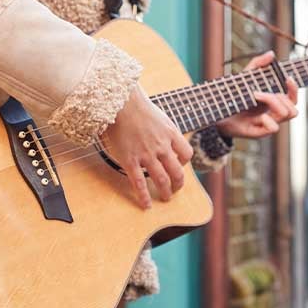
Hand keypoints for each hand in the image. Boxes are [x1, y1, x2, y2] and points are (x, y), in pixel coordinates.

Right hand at [102, 86, 193, 208]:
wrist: (121, 102)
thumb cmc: (138, 107)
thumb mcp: (160, 116)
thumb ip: (165, 130)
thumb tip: (166, 138)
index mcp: (171, 134)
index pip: (186, 154)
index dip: (184, 163)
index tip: (178, 166)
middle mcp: (161, 146)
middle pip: (177, 172)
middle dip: (178, 184)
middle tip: (175, 190)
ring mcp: (146, 154)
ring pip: (161, 179)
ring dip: (165, 192)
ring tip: (165, 198)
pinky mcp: (130, 160)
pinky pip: (139, 183)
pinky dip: (144, 196)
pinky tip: (146, 205)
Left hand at [216, 51, 298, 138]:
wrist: (217, 111)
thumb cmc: (234, 95)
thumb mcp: (245, 77)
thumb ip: (258, 64)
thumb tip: (271, 54)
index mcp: (273, 103)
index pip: (293, 98)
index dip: (294, 89)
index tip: (287, 78)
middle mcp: (273, 114)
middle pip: (293, 109)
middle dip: (281, 97)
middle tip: (259, 91)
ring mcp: (267, 124)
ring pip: (286, 115)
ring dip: (273, 102)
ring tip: (255, 95)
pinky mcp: (259, 132)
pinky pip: (273, 128)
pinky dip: (268, 120)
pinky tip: (258, 115)